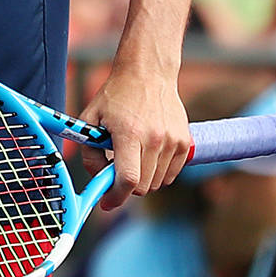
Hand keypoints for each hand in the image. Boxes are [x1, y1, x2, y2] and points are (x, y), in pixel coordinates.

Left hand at [76, 63, 190, 210]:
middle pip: (143, 186)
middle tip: (115, 175)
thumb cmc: (116, 96)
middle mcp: (155, 140)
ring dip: (143, 179)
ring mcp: (174, 142)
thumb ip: (89, 150)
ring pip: (158, 183)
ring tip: (131, 157)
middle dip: (126, 188)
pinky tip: (146, 156)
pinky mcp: (186, 143)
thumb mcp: (90, 118)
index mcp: (129, 133)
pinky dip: (158, 173)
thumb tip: (97, 178)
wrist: (148, 74)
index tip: (106, 202)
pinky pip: (171, 174)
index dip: (116, 196)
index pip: (128, 179)